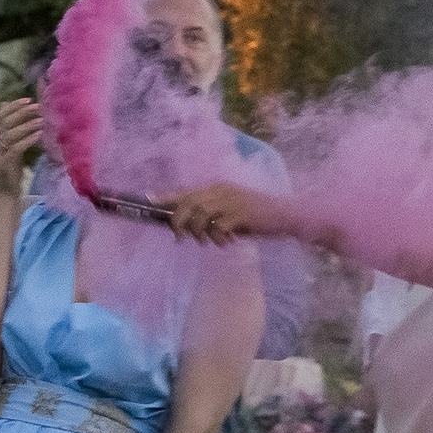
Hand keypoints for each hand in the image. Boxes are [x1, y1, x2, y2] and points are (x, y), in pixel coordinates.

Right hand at [0, 95, 42, 198]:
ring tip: (41, 120)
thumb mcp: (11, 146)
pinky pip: (15, 148)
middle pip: (5, 121)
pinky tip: (39, 135)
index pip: (0, 115)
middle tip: (37, 107)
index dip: (14, 106)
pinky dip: (27, 140)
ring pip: (10, 134)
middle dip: (22, 112)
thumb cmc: (10, 169)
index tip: (28, 99)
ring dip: (26, 125)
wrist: (5, 193)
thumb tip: (6, 105)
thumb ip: (10, 128)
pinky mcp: (4, 164)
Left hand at [162, 182, 283, 245]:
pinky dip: (218, 238)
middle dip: (179, 221)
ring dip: (199, 232)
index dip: (166, 196)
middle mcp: (222, 191)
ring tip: (207, 241)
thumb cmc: (257, 217)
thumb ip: (211, 216)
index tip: (148, 199)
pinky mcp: (241, 214)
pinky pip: (218, 227)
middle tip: (180, 238)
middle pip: (189, 202)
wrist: (285, 215)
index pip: (187, 191)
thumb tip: (188, 227)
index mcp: (218, 189)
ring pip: (201, 215)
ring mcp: (232, 201)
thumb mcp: (231, 213)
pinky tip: (227, 242)